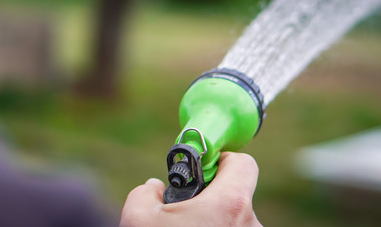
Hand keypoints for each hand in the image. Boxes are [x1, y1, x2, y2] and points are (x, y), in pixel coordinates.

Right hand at [120, 152, 261, 226]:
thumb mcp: (137, 217)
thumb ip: (146, 191)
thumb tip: (154, 190)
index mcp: (230, 205)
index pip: (244, 165)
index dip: (222, 160)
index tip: (203, 170)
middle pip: (236, 197)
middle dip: (211, 200)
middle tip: (184, 213)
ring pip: (234, 224)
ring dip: (213, 225)